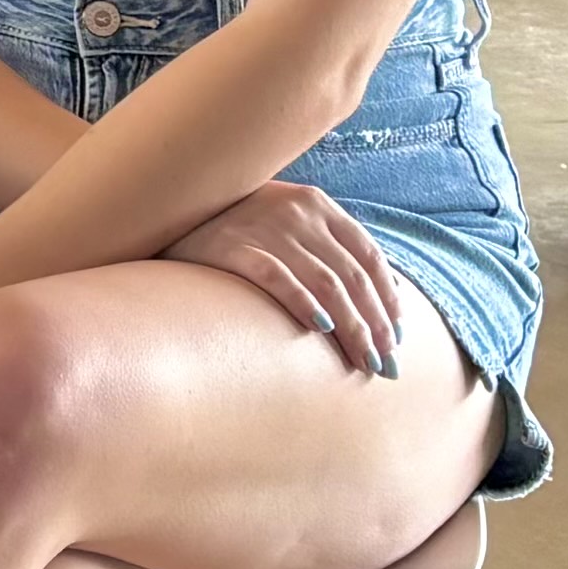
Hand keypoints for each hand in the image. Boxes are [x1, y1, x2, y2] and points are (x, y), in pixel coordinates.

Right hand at [160, 179, 410, 376]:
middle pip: (353, 278)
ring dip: (352, 328)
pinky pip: (277, 278)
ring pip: (326, 285)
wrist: (169, 210)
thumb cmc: (234, 226)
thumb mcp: (285, 220)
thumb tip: (371, 302)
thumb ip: (322, 247)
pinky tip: (322, 328)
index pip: (369, 257)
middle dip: (375, 326)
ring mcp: (264, 227)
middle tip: (387, 365)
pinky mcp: (232, 246)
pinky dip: (304, 302)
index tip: (397, 338)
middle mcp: (296, 211)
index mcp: (317, 203)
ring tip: (364, 362)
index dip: (389, 300)